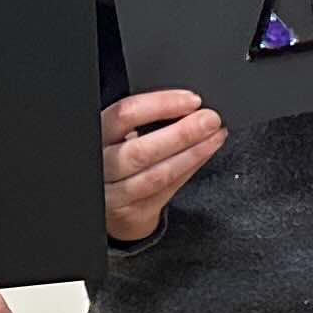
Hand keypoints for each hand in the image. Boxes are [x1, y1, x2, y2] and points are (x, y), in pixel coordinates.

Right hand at [104, 88, 224, 242]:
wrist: (109, 203)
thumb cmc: (117, 157)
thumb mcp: (118, 133)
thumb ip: (143, 119)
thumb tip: (189, 104)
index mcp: (97, 135)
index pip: (124, 115)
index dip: (160, 105)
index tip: (190, 100)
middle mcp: (102, 166)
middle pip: (140, 151)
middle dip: (181, 133)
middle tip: (210, 120)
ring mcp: (115, 194)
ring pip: (156, 175)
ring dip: (192, 154)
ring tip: (215, 136)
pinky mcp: (132, 213)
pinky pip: (167, 191)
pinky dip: (189, 169)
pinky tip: (204, 153)